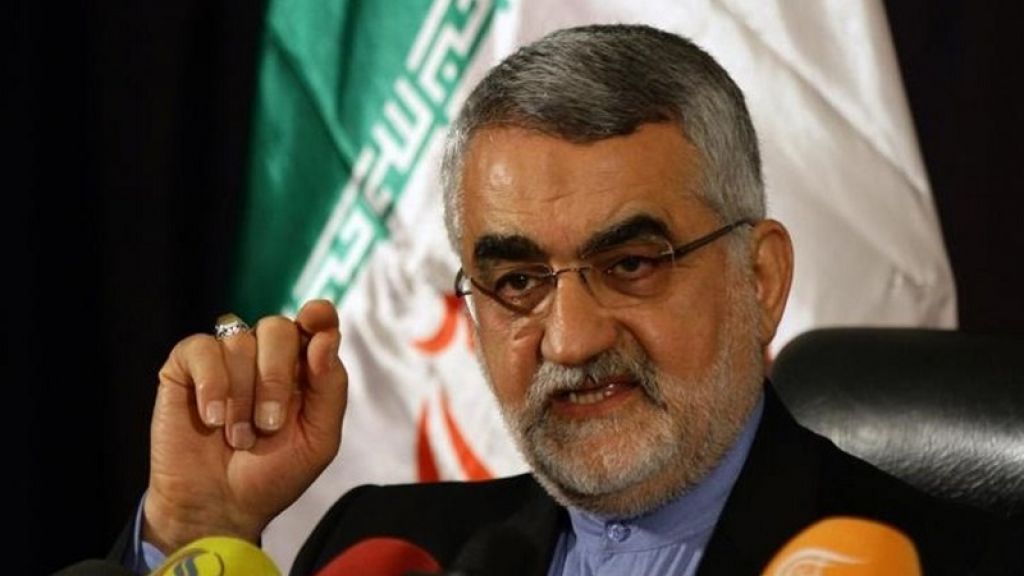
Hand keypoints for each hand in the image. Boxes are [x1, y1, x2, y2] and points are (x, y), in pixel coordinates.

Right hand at [143, 299, 347, 552]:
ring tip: (239, 437)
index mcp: (303, 367)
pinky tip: (212, 418)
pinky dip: (211, 385)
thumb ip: (330, 387)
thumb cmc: (273, 474)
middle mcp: (265, 355)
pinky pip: (200, 348)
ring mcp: (224, 358)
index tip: (316, 318)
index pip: (315, 322)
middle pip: (277, 327)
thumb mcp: (318, 438)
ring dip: (242, 396)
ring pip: (239, 342)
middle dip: (275, 377)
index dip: (318, 315)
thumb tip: (327, 337)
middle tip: (269, 424)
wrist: (221, 506)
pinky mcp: (185, 368)